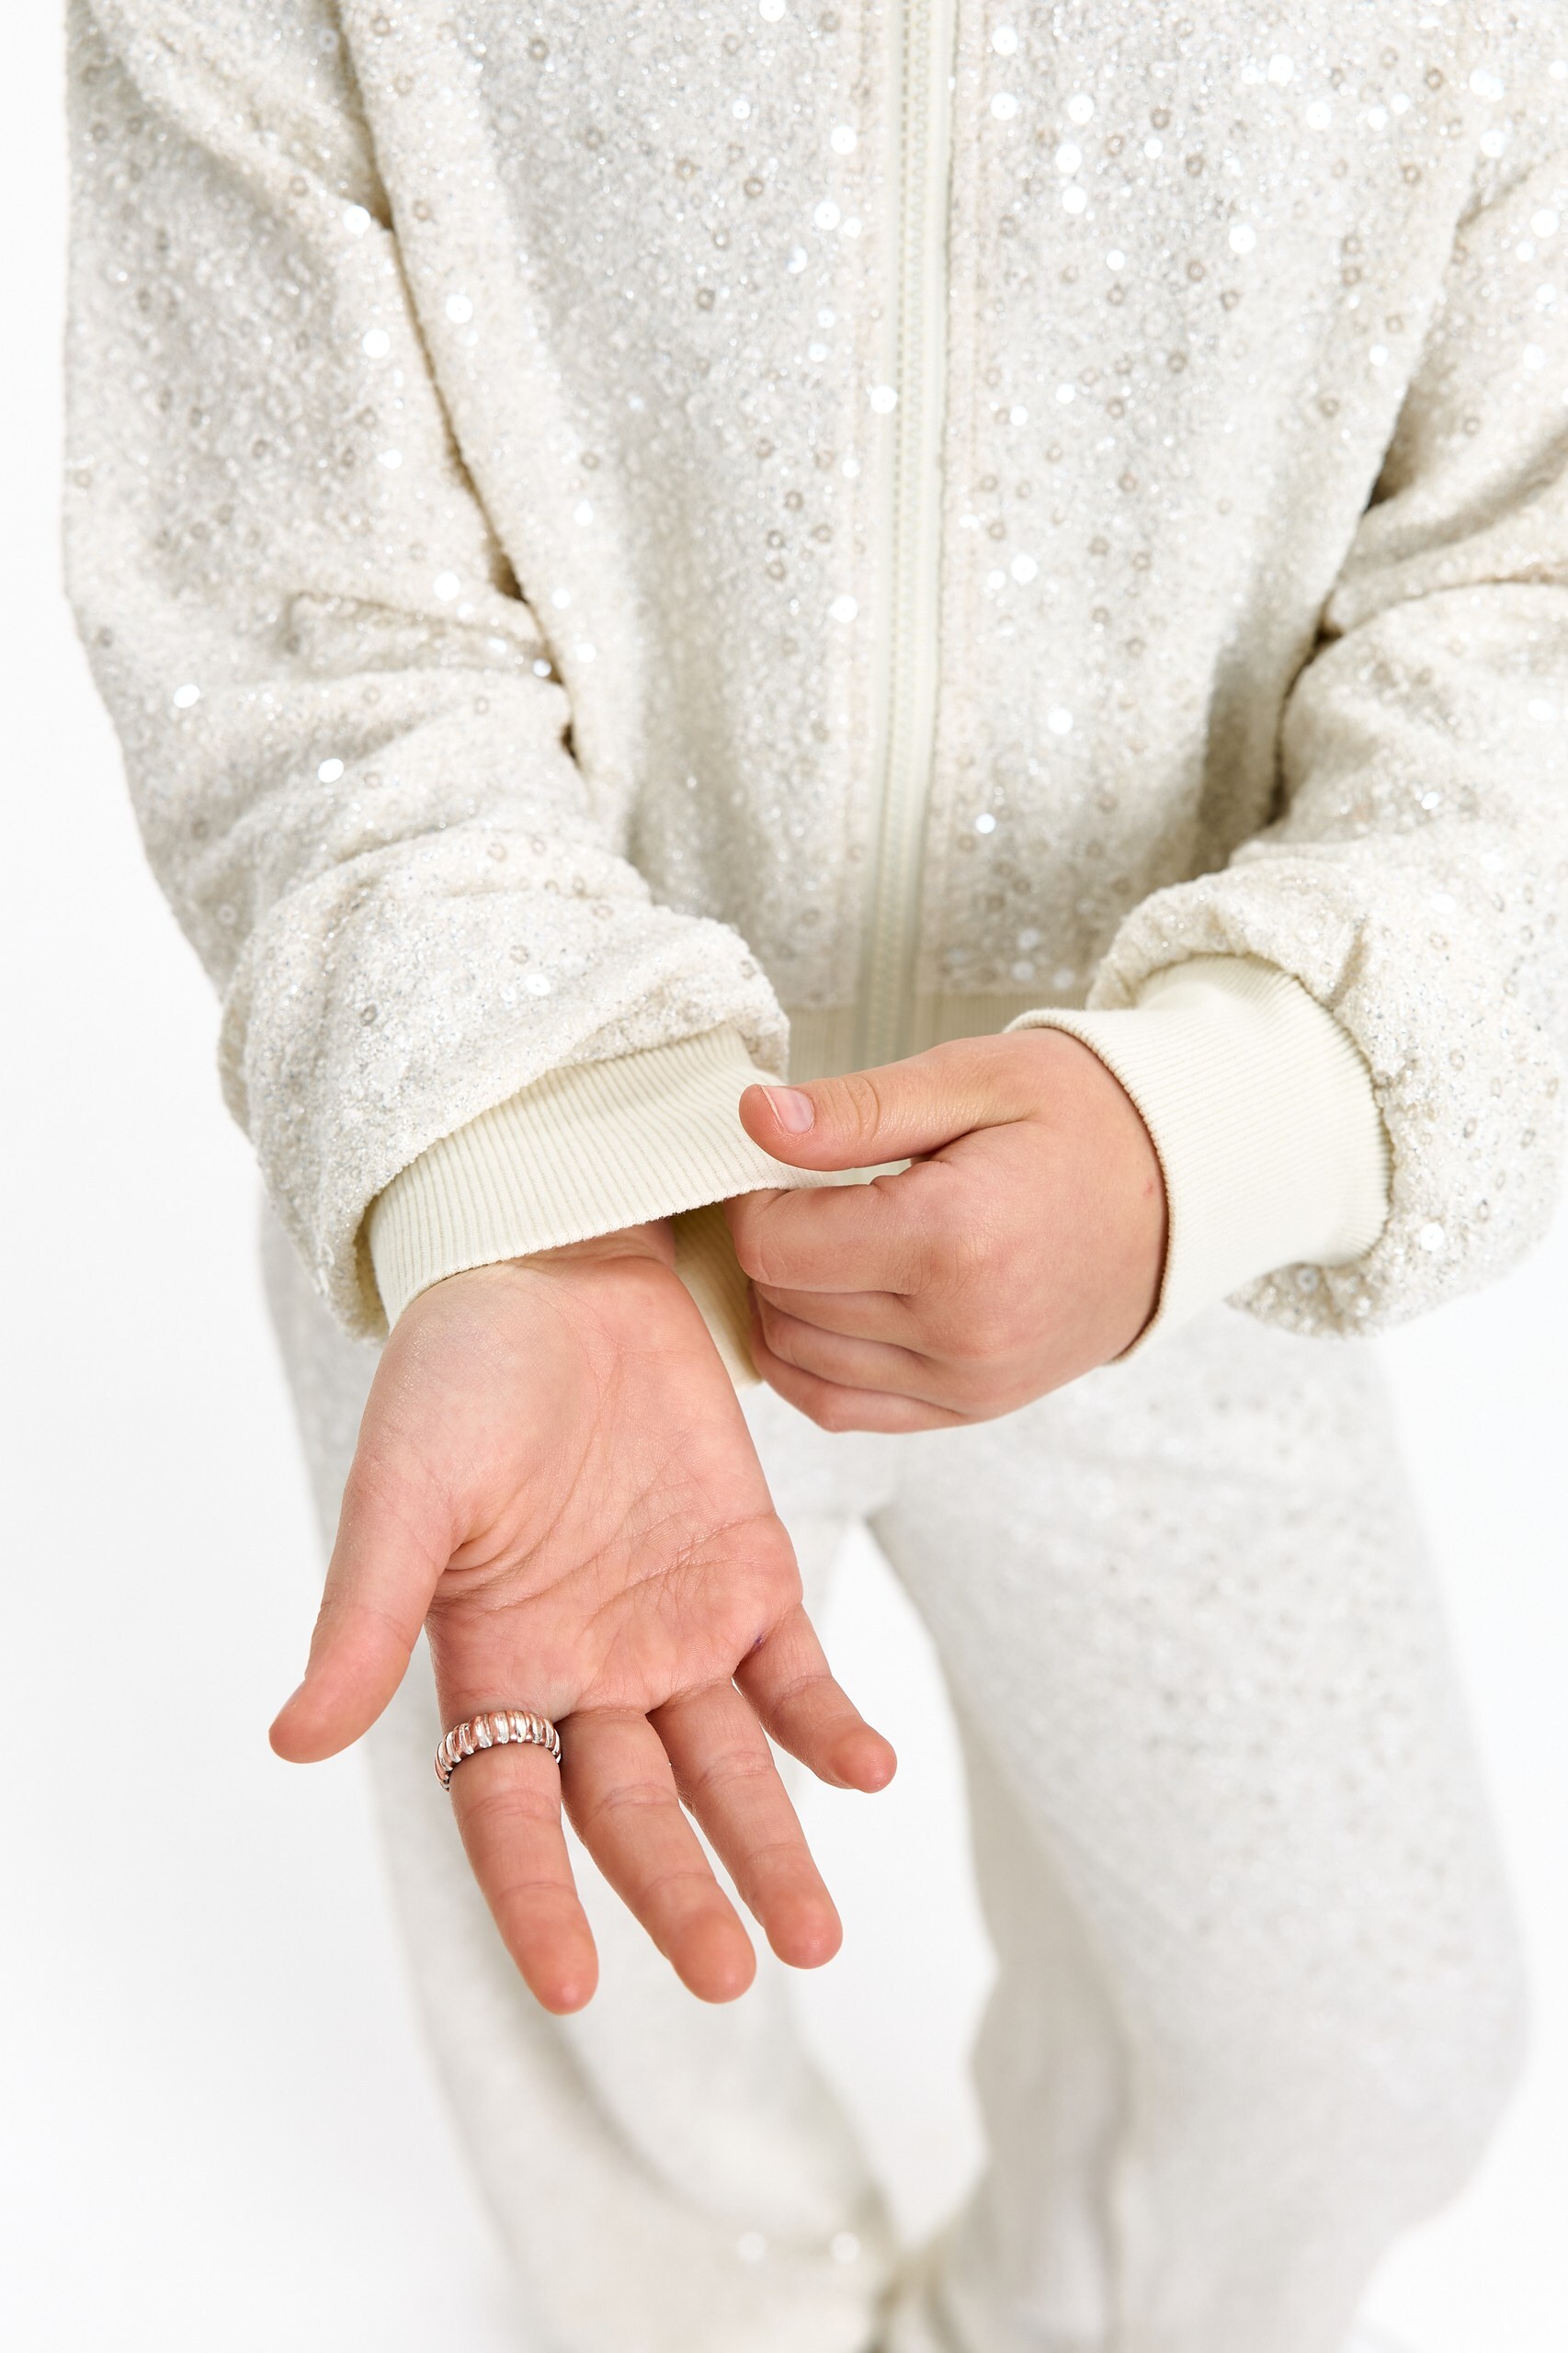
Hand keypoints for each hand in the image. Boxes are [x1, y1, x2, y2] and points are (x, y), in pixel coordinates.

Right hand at [269, 1225, 894, 2012]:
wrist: (562, 1262)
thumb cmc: (460, 1373)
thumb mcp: (404, 1492)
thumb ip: (365, 1616)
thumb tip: (294, 1739)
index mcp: (492, 1667)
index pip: (510, 1818)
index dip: (536, 1902)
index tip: (572, 1987)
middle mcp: (585, 1673)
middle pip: (635, 1813)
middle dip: (681, 1894)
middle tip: (734, 1973)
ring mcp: (672, 1631)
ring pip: (726, 1767)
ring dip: (769, 1844)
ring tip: (813, 1931)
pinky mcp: (746, 1575)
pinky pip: (793, 1673)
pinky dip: (828, 1726)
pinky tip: (863, 1770)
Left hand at [725, 1030, 1166, 1431]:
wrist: (1182, 1189)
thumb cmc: (1080, 1119)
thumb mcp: (972, 1078)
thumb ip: (856, 1107)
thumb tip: (754, 1120)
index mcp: (955, 1236)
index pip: (775, 1246)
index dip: (753, 1199)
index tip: (780, 1162)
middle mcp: (961, 1326)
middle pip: (783, 1302)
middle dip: (769, 1244)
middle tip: (802, 1192)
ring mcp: (969, 1379)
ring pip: (799, 1360)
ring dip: (784, 1300)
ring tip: (824, 1240)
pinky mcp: (973, 1405)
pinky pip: (841, 1407)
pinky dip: (808, 1361)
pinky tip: (826, 1303)